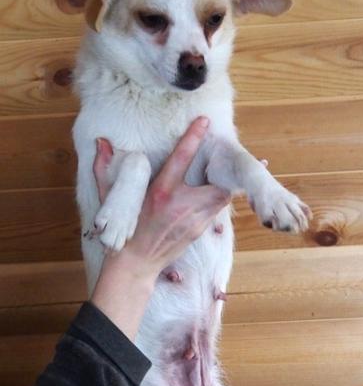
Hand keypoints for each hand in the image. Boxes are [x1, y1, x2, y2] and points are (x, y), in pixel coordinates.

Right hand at [91, 117, 230, 340]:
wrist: (136, 264)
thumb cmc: (123, 229)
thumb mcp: (109, 198)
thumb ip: (104, 169)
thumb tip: (101, 143)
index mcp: (161, 192)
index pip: (180, 159)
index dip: (193, 138)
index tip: (205, 122)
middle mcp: (181, 205)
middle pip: (217, 182)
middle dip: (226, 170)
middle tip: (237, 157)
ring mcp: (194, 220)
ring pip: (221, 197)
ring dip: (225, 184)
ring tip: (235, 174)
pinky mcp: (200, 230)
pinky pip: (216, 211)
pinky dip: (218, 200)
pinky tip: (219, 193)